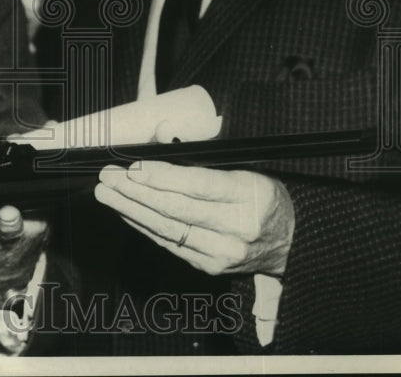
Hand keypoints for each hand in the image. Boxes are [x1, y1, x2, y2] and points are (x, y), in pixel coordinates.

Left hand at [95, 162, 294, 276]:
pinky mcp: (211, 267)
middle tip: (108, 178)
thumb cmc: (263, 193)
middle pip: (177, 209)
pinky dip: (144, 227)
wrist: (292, 241)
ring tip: (108, 194)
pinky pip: (170, 245)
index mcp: (249, 194)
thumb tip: (160, 132)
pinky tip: (126, 212)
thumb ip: (200, 148)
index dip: (161, 177)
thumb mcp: (242, 163)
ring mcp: (224, 252)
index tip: (132, 167)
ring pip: (168, 230)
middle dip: (135, 193)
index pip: (198, 185)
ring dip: (131, 211)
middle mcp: (238, 228)